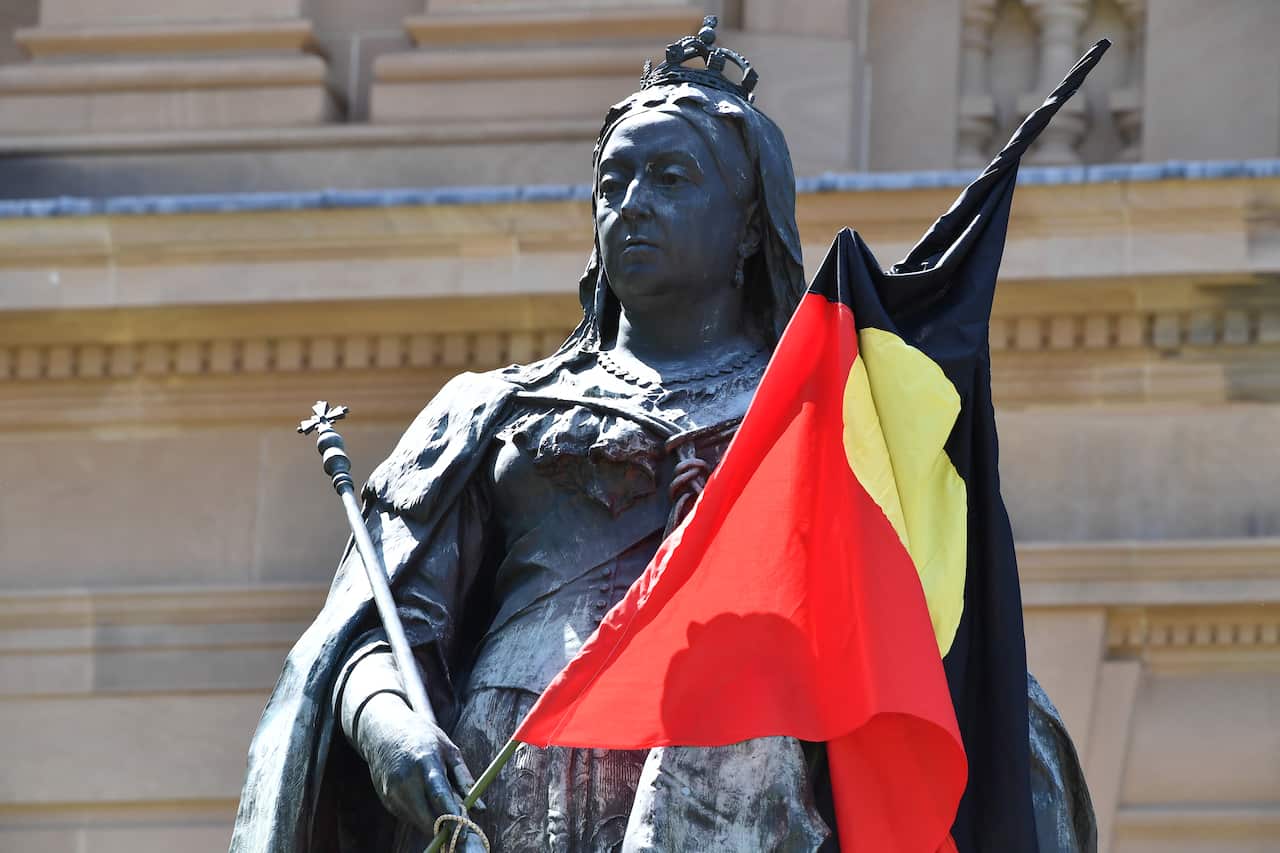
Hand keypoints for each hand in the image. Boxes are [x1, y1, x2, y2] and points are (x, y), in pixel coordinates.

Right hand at [357, 694, 487, 850]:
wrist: (384, 731)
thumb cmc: (423, 738)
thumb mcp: (448, 749)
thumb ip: (464, 779)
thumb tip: (480, 808)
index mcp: (425, 761)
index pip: (439, 795)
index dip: (452, 817)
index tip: (465, 834)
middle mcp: (405, 779)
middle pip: (427, 817)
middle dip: (445, 829)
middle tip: (462, 834)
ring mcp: (391, 791)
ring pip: (418, 821)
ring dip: (434, 822)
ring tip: (442, 805)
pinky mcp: (385, 800)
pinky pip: (408, 817)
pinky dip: (420, 814)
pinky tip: (422, 796)